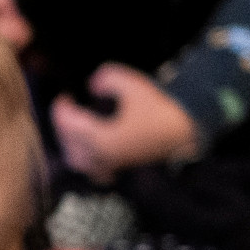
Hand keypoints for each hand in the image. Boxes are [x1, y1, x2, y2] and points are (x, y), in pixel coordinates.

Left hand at [52, 63, 201, 183]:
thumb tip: (92, 85)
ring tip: (75, 127)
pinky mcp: (121, 170)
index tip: (64, 97)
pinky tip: (90, 148)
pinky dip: (85, 159)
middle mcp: (103, 157)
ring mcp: (112, 166)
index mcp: (102, 139)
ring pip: (77, 160)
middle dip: (63, 125)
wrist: (188, 132)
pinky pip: (93, 171)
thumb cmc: (161, 110)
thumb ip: (108, 78)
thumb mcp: (134, 85)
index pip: (69, 125)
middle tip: (68, 109)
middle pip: (68, 144)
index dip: (61, 109)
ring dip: (70, 143)